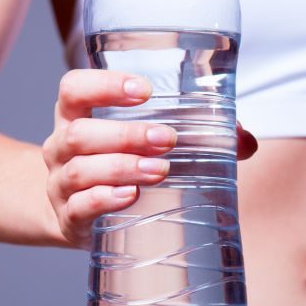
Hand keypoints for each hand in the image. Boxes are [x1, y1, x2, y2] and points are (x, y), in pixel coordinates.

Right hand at [42, 70, 257, 245]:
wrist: (78, 216)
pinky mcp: (68, 220)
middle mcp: (60, 147)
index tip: (144, 90)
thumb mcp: (142, 144)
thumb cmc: (119, 167)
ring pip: (81, 170)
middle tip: (168, 139)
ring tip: (159, 170)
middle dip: (126, 134)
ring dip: (122, 167)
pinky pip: (79, 208)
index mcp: (76, 116)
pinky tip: (130, 196)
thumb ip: (196, 137)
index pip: (74, 89)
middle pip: (80, 133)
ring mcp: (59, 185)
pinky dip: (104, 200)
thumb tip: (245, 141)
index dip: (104, 85)